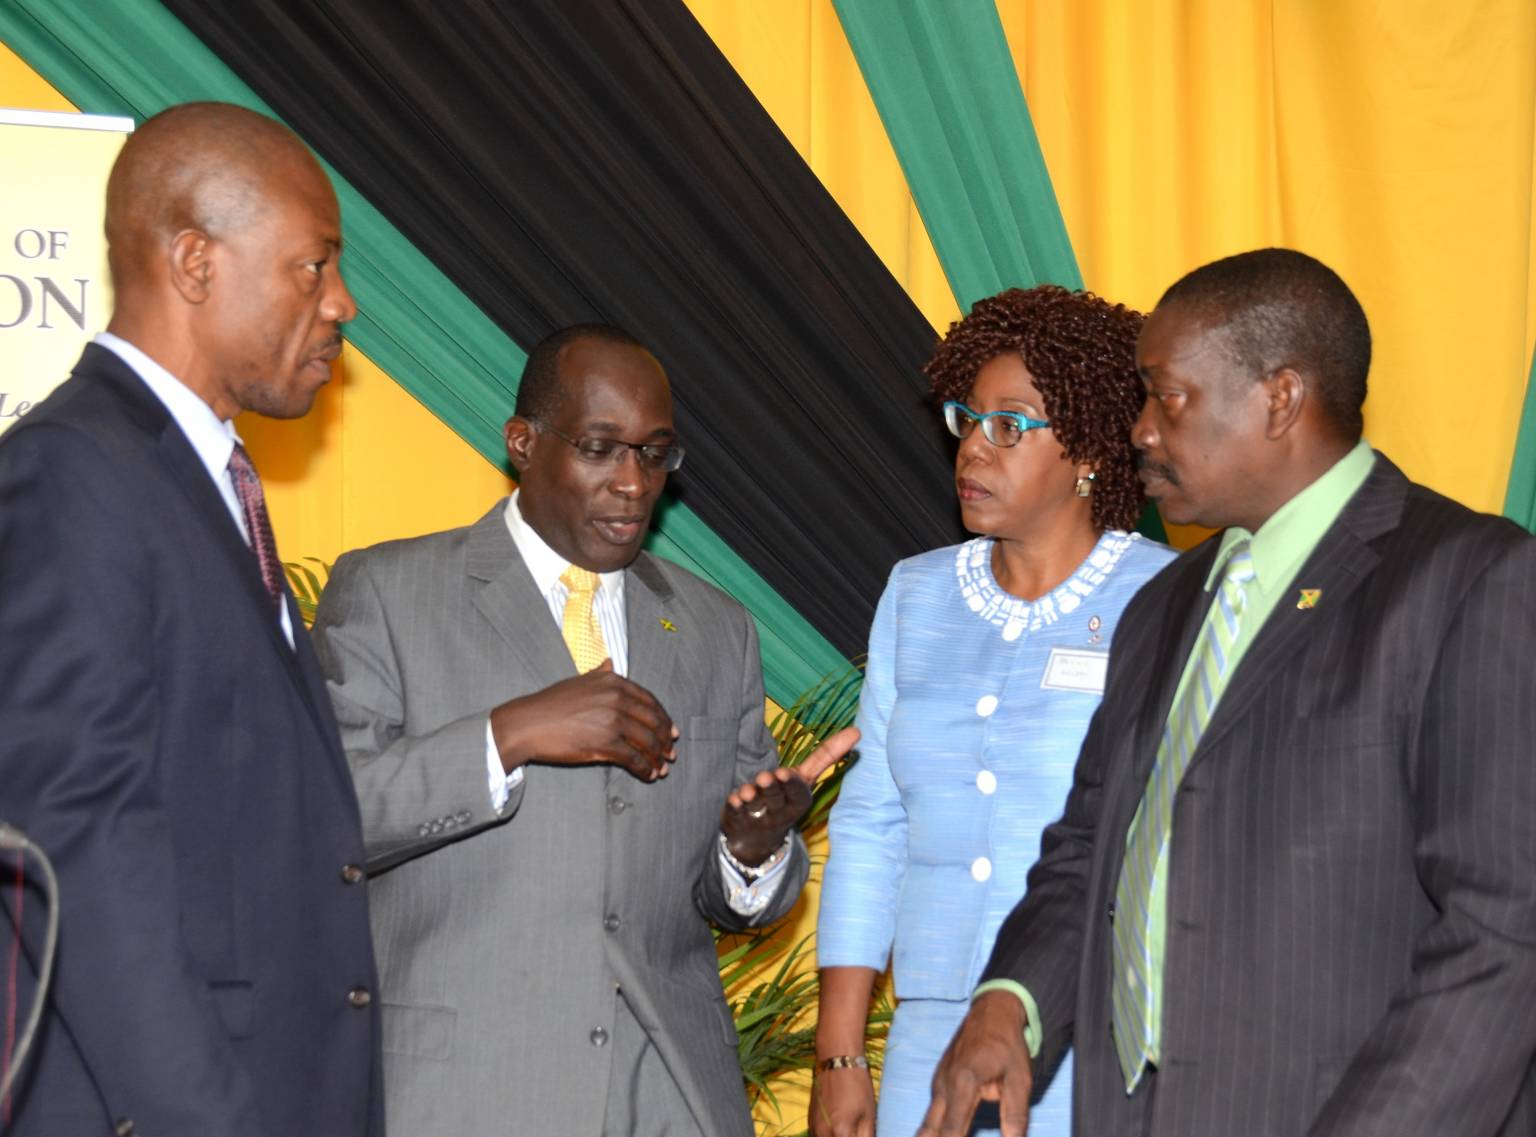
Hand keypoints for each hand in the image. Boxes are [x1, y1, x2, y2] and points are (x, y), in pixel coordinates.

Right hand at [490, 660, 677, 781]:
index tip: (670, 730)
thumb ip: (599, 674)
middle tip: (671, 752)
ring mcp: (612, 720)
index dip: (663, 718)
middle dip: (665, 740)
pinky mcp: (606, 743)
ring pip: (647, 742)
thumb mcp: (578, 681)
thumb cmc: (550, 704)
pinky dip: (645, 769)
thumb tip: (610, 662)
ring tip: (662, 768)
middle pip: (653, 721)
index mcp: (613, 681)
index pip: (649, 700)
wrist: (527, 723)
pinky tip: (648, 775)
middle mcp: (616, 697)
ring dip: (658, 757)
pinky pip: (634, 759)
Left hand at [720, 726, 858, 865]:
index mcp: (798, 800)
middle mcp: (779, 811)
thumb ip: (827, 755)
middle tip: (766, 776)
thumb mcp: (806, 779)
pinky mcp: (737, 819)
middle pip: (776, 798)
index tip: (784, 772)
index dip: (791, 783)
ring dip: (752, 796)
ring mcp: (758, 817)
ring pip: (755, 805)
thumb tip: (857, 730)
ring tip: (747, 790)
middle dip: (771, 788)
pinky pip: (736, 813)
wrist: (758, 837)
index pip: (797, 792)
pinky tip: (734, 799)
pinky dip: (735, 805)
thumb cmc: (786, 797)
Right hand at [809, 1061, 874, 1136]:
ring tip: (847, 1132)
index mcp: (840, 1133)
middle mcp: (822, 1134)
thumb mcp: (869, 1114)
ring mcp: (813, 1128)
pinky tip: (838, 1131)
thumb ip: (867, 1136)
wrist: (836, 1061)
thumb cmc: (857, 1086)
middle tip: (856, 1133)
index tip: (863, 1135)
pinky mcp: (810, 1122)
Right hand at [917, 990, 1033, 1136]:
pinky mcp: (939, 1080)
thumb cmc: (1007, 1046)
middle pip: (930, 1130)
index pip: (951, 1130)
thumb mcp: (1019, 1080)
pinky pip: (931, 1111)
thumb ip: (1015, 1115)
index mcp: (963, 1084)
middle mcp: (943, 1084)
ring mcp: (938, 1081)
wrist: (992, 1012)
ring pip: (927, 1121)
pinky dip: (932, 1129)